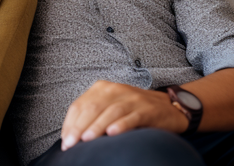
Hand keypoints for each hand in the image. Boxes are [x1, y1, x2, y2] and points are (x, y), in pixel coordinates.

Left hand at [60, 81, 187, 150]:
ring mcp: (133, 99)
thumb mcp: (110, 108)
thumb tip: (71, 136)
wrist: (168, 107)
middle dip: (79, 126)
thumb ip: (92, 116)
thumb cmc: (132, 111)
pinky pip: (133, 116)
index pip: (80, 104)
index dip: (70, 123)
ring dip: (97, 126)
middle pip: (93, 107)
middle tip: (71, 144)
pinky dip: (122, 124)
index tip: (65, 141)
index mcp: (102, 88)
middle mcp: (116, 90)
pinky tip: (113, 133)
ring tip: (87, 140)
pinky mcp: (148, 109)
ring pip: (111, 111)